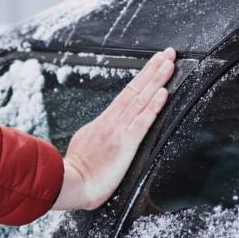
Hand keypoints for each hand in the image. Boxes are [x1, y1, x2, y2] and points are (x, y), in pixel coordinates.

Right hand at [53, 47, 175, 210]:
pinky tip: (163, 92)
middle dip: (153, 70)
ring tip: (169, 64)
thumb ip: (98, 136)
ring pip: (141, 99)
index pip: (127, 95)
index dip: (142, 79)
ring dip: (157, 80)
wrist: (70, 184)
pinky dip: (154, 105)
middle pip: (135, 89)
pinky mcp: (125, 143)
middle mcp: (112, 121)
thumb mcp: (86, 146)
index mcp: (104, 122)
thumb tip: (104, 133)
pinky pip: (143, 120)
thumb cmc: (77, 174)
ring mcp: (119, 130)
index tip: (153, 65)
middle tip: (168, 53)